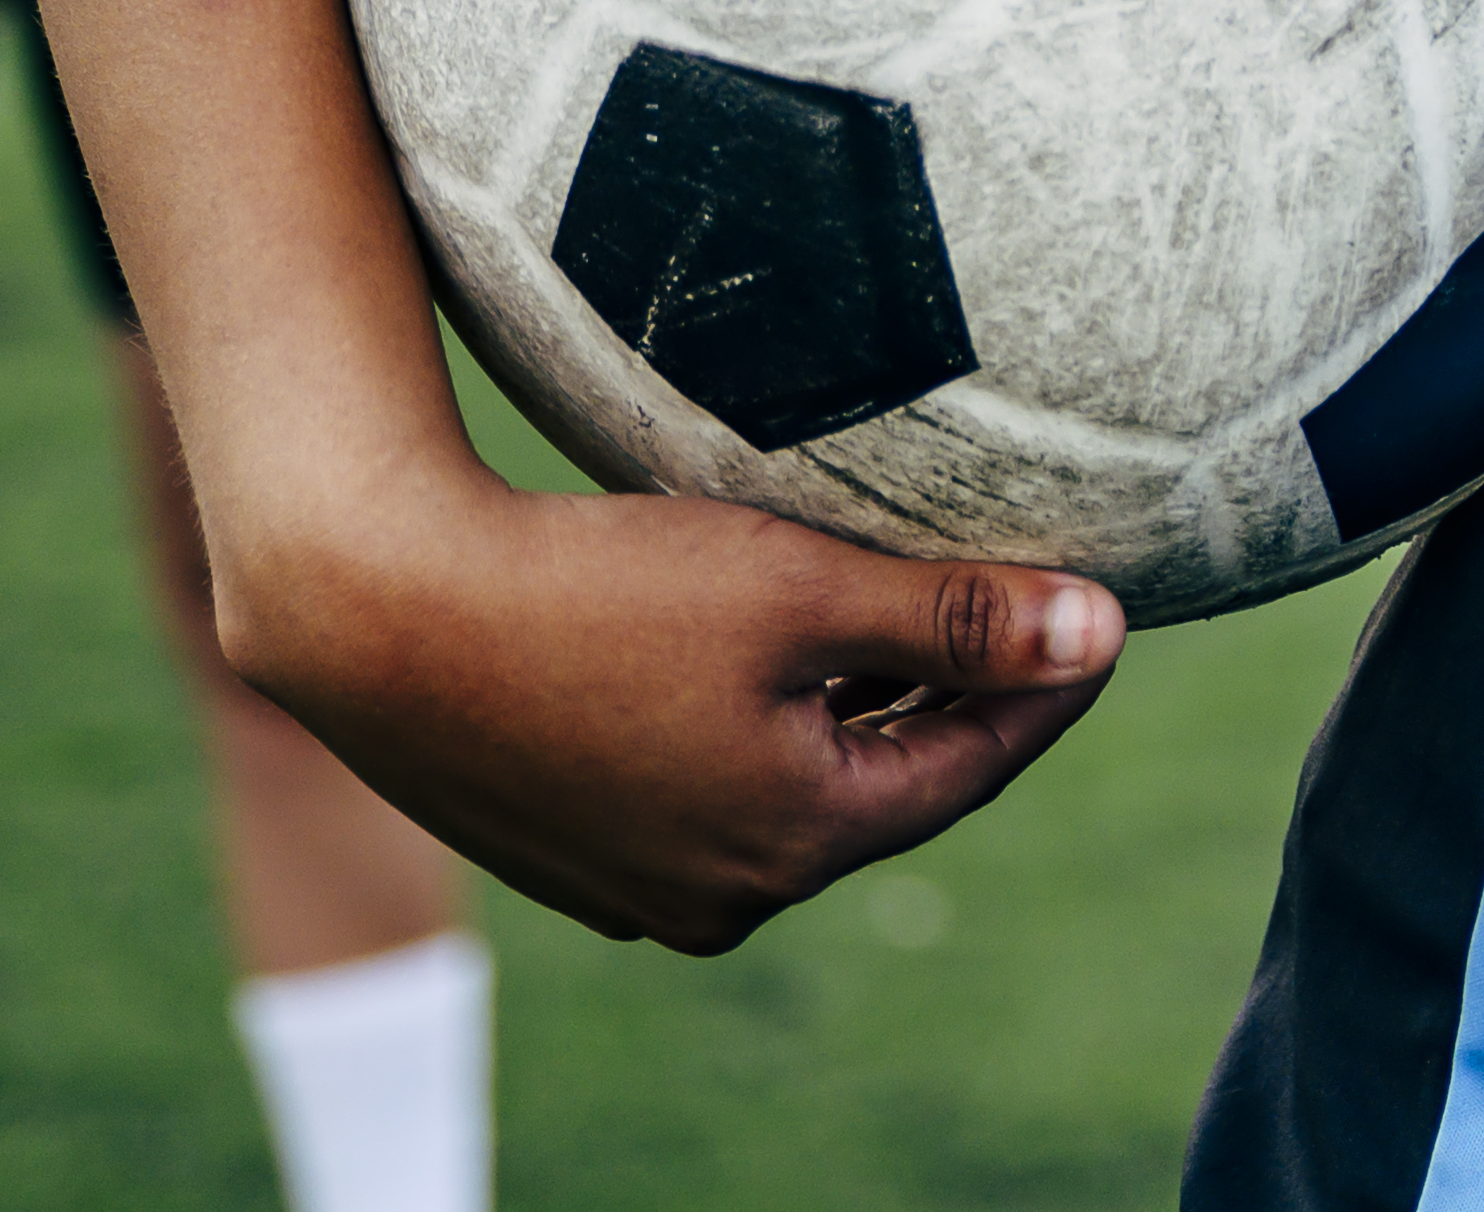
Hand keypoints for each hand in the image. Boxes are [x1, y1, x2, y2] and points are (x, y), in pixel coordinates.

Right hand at [221, 470, 1118, 950]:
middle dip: (953, 692)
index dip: (1047, 679)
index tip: (1106, 607)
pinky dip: (760, 722)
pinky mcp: (571, 847)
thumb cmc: (598, 590)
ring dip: (853, 707)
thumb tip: (1104, 632)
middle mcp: (720, 895)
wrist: (377, 613)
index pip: (974, 759)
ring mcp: (636, 886)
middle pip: (885, 780)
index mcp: (796, 842)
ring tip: (905, 613)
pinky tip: (764, 647)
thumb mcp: (800, 587)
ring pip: (794, 784)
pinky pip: (708, 786)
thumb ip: (956, 616)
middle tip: (1018, 603)